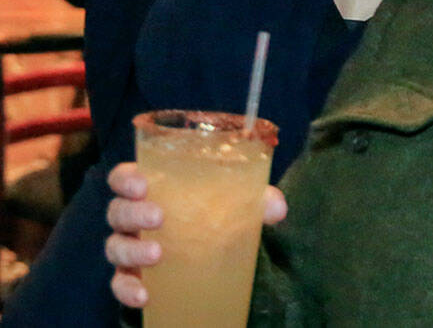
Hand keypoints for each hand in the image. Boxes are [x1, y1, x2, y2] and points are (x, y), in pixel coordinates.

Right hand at [105, 162, 286, 308]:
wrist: (218, 257)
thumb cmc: (218, 216)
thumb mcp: (239, 204)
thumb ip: (259, 199)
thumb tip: (277, 208)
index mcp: (155, 190)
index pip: (125, 178)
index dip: (126, 178)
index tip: (141, 183)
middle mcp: (136, 218)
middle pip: (118, 211)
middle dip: (133, 212)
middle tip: (159, 217)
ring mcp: (132, 248)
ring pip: (115, 247)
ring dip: (132, 251)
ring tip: (156, 255)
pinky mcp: (134, 276)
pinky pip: (120, 284)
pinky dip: (127, 289)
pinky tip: (144, 295)